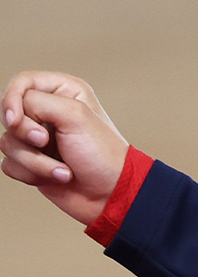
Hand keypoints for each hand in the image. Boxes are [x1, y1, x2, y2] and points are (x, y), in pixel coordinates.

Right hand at [1, 71, 130, 226]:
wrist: (110, 194)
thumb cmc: (102, 154)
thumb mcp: (75, 116)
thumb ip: (38, 102)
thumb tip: (11, 112)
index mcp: (63, 92)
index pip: (21, 83)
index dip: (11, 99)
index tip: (15, 120)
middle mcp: (48, 112)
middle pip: (9, 114)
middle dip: (26, 134)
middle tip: (46, 142)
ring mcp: (37, 138)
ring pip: (7, 142)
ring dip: (35, 161)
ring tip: (64, 169)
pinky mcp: (30, 161)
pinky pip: (9, 164)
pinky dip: (31, 174)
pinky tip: (56, 177)